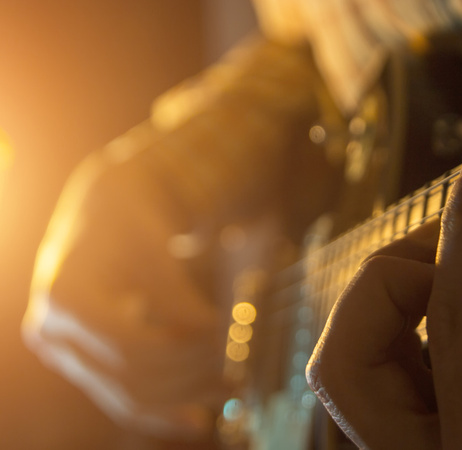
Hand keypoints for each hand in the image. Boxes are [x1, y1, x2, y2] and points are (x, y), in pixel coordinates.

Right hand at [23, 154, 225, 438]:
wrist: (109, 211)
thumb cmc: (132, 216)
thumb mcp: (153, 242)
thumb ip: (174, 290)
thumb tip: (207, 332)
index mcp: (66, 296)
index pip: (128, 344)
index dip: (182, 349)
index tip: (224, 338)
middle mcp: (54, 331)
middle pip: (128, 376)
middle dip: (188, 377)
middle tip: (237, 370)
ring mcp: (66, 352)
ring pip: (126, 396)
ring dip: (182, 398)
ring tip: (231, 390)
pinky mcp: (86, 362)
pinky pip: (121, 398)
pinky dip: (161, 410)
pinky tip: (197, 419)